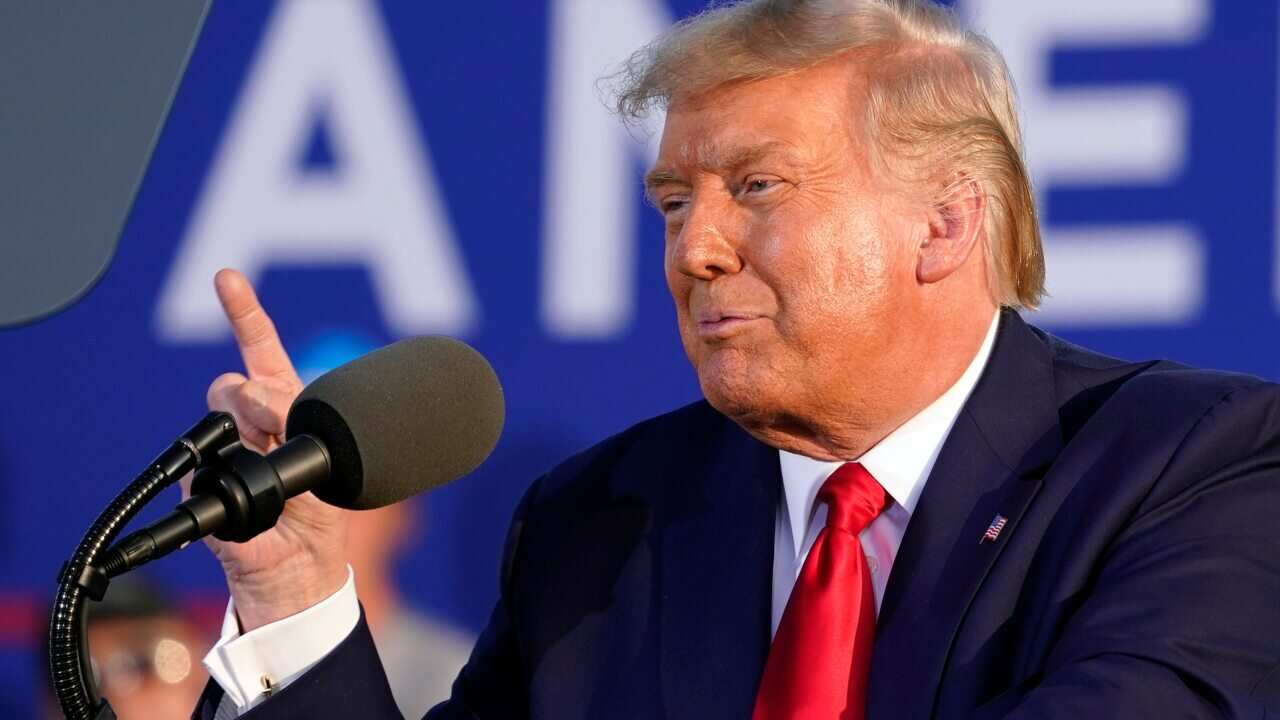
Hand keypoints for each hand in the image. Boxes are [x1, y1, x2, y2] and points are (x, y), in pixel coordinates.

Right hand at [184, 269, 349, 631]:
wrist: (298, 575)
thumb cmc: (320, 520)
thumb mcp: (332, 475)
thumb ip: (307, 440)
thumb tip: (267, 413)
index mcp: (287, 409)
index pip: (262, 351)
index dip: (245, 315)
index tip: (226, 278)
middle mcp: (254, 425)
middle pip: (235, 381)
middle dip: (256, 393)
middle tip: (273, 423)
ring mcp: (228, 452)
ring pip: (220, 412)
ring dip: (245, 426)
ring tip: (274, 462)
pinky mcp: (205, 485)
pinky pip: (203, 467)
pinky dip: (224, 480)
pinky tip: (253, 506)